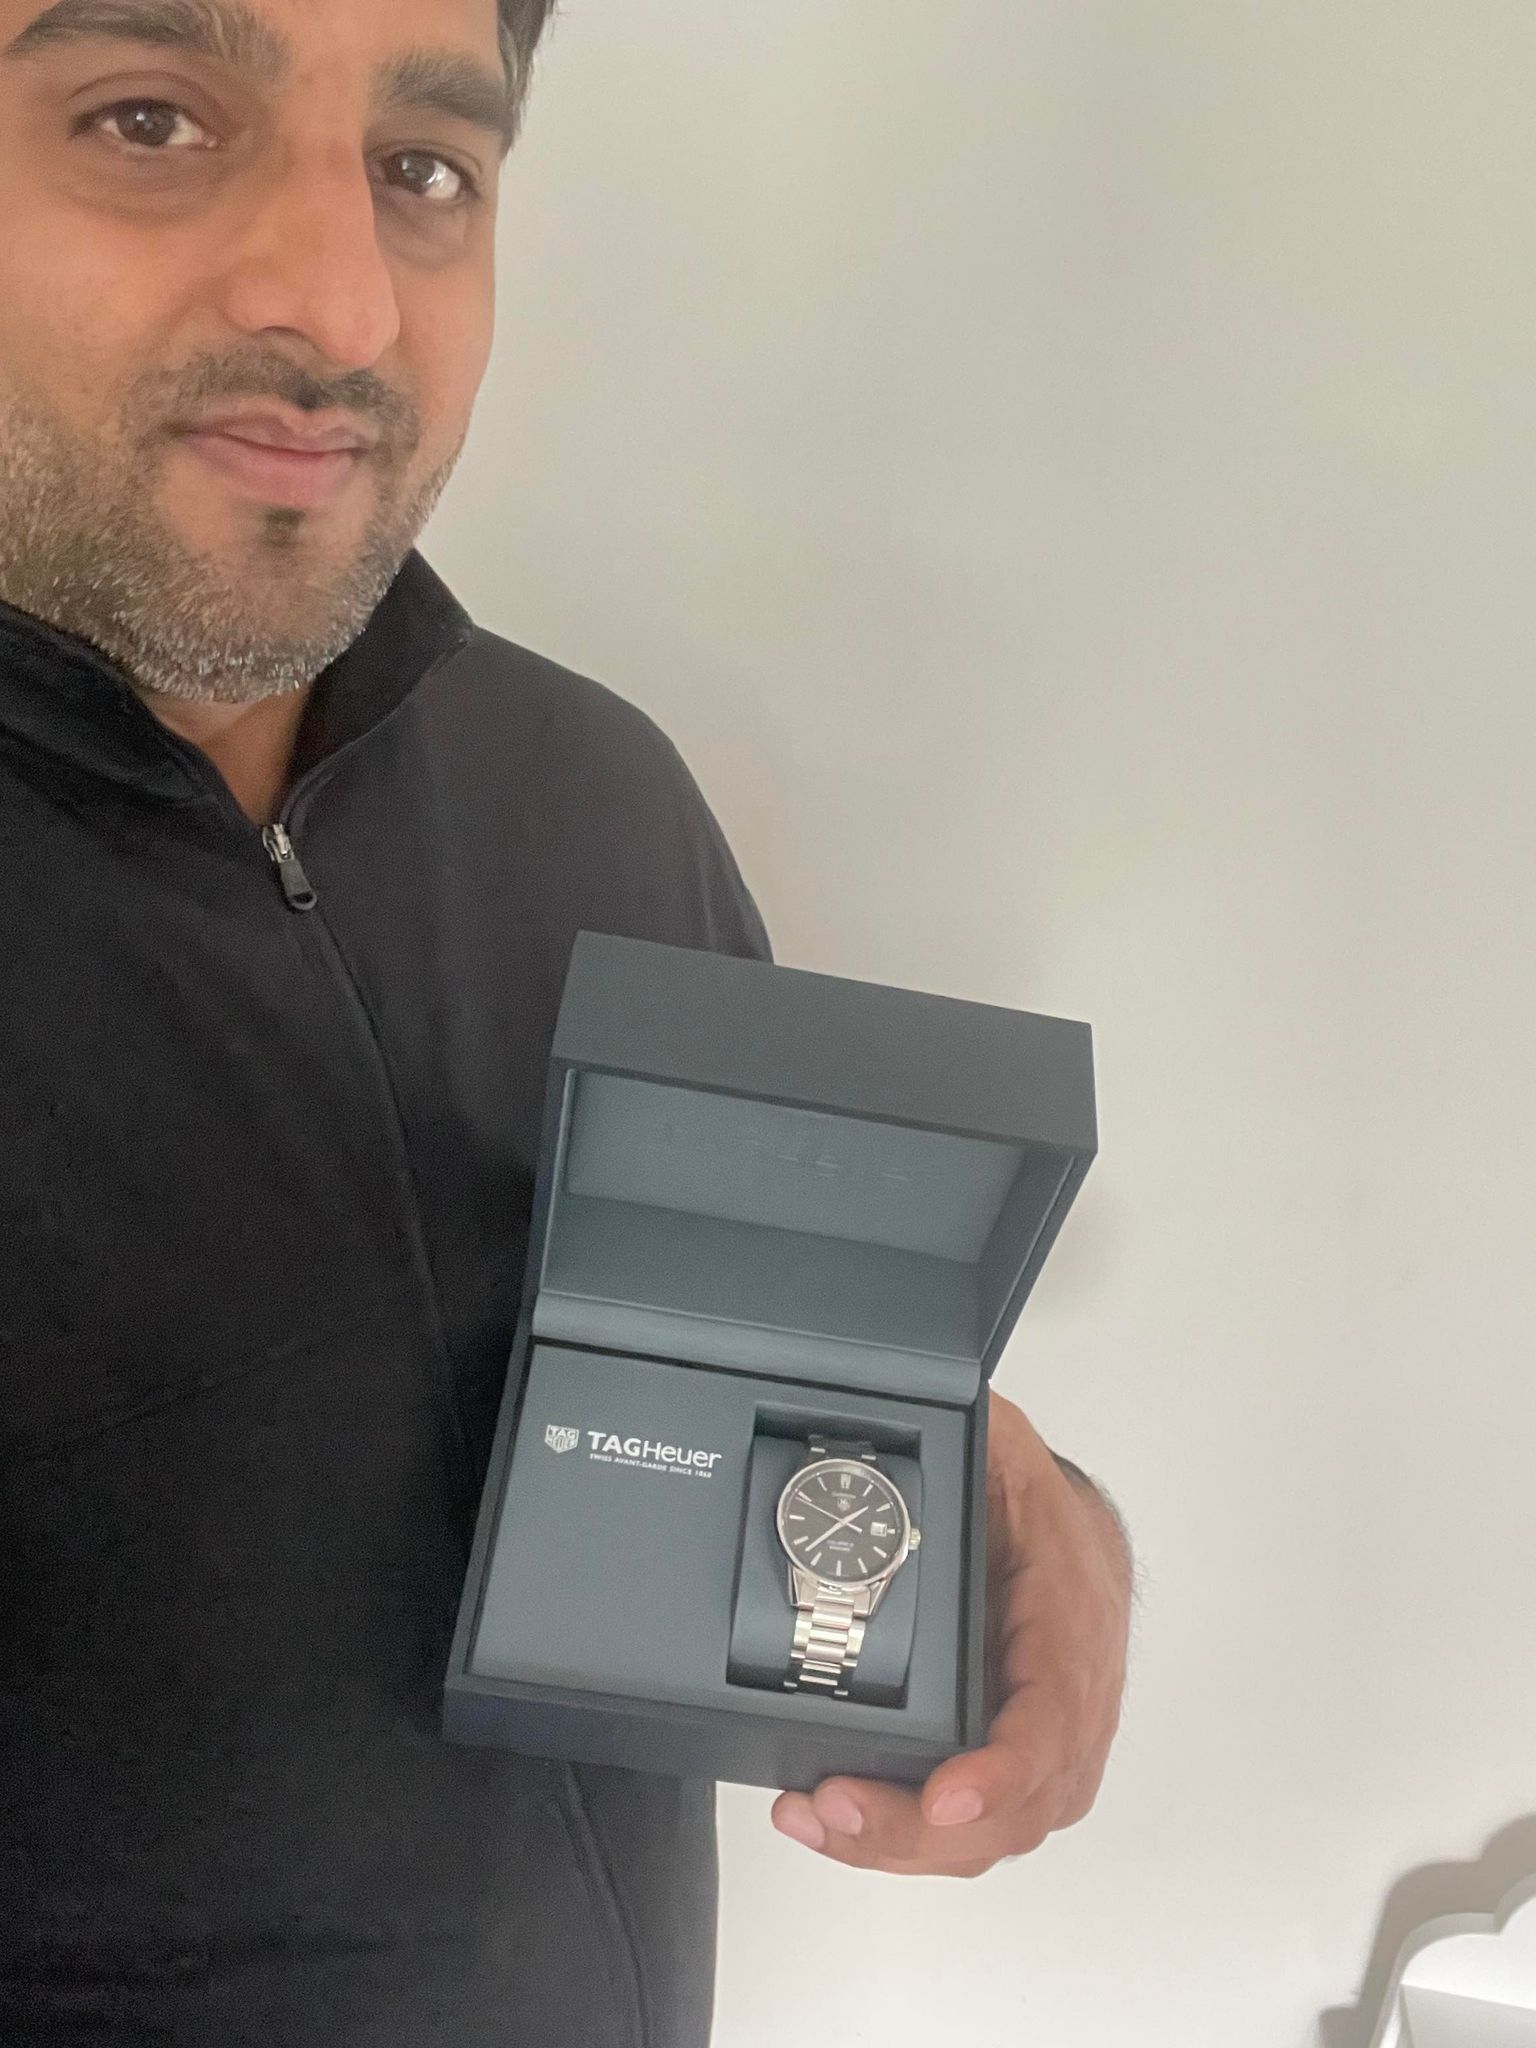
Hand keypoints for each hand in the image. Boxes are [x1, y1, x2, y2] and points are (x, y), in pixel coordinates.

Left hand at [770, 1386, 1133, 1875]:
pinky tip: (836, 1822)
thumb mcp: (1004, 1449)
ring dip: (899, 1843)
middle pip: (1016, 1805)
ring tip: (816, 1817)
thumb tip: (927, 1415)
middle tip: (834, 1805)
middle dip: (918, 1827)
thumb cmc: (1037, 1506)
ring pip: (990, 1832)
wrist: (1074, 1541)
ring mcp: (1046, 1749)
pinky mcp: (1012, 1771)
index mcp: (1070, 1621)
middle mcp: (1070, 1702)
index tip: (945, 1797)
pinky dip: (902, 1840)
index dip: (1002, 1770)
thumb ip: (974, 1435)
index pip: (1054, 1717)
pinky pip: (970, 1828)